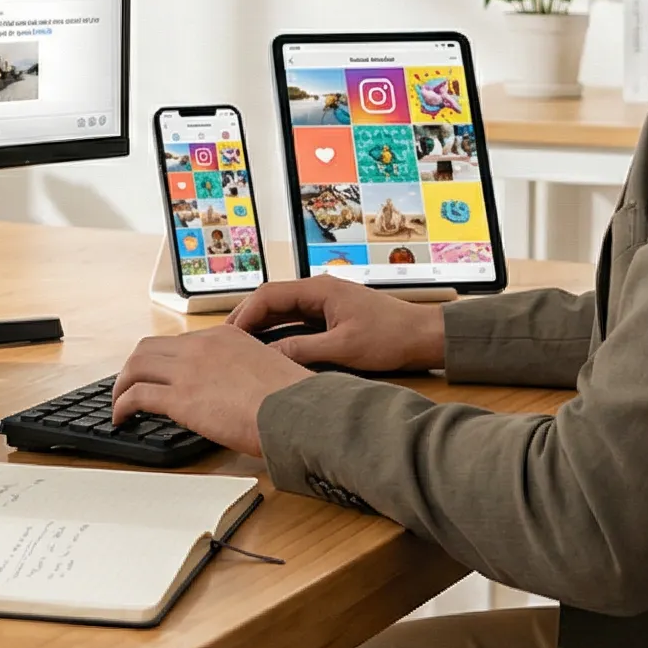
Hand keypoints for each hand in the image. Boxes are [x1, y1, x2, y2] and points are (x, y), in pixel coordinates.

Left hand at [112, 326, 312, 455]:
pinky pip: (136, 395)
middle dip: (135, 366)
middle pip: (149, 347)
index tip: (159, 373)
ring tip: (118, 402)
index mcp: (225, 337)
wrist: (296, 412)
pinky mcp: (180, 397)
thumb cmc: (292, 400)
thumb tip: (239, 391)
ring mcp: (189, 369)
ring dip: (122, 384)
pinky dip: (121, 405)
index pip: (181, 342)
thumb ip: (246, 372)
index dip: (164, 359)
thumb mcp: (268, 370)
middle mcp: (202, 346)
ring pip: (136, 366)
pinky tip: (122, 417)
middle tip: (130, 383)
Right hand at [227, 276, 447, 373]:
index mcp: (319, 290)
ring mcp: (324, 304)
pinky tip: (268, 351)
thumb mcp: (343, 348)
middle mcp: (318, 291)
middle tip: (224, 343)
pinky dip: (278, 334)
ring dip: (260, 328)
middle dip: (246, 320)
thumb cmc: (391, 337)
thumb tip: (268, 357)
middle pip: (270, 301)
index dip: (245, 315)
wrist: (423, 337)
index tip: (228, 336)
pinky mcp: (330, 317)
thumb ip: (303, 350)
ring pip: (281, 312)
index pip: (268, 295)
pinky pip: (295, 322)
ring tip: (239, 349)